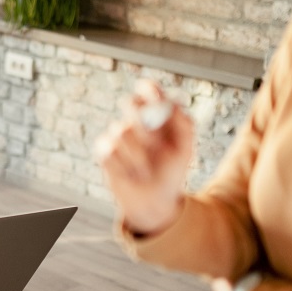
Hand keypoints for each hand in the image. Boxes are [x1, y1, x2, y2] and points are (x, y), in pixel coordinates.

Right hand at [94, 80, 194, 233]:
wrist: (156, 202)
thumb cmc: (172, 173)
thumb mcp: (185, 150)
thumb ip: (184, 124)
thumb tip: (173, 103)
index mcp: (157, 118)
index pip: (150, 93)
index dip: (149, 88)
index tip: (152, 92)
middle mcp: (137, 123)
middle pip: (130, 103)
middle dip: (142, 119)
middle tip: (154, 141)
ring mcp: (119, 137)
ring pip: (121, 130)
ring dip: (136, 155)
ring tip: (145, 172)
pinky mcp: (105, 152)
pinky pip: (108, 149)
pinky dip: (121, 165)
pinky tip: (129, 175)